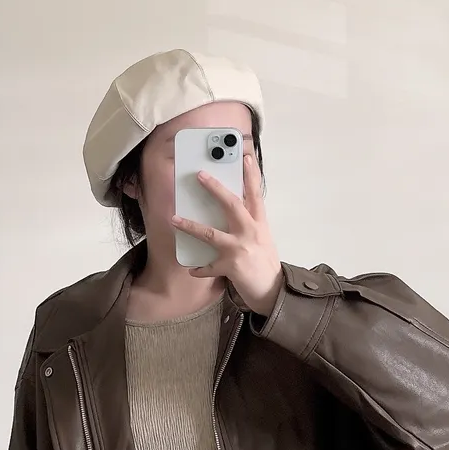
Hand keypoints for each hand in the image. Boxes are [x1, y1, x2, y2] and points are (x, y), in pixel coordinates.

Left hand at [171, 153, 283, 315]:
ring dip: (190, 226)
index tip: (245, 157)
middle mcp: (251, 232)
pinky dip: (199, 269)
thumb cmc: (265, 265)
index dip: (251, 175)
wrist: (273, 292)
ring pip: (211, 233)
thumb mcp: (263, 240)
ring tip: (174, 219)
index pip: (256, 194)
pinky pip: (208, 267)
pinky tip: (191, 270)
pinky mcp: (231, 267)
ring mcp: (240, 249)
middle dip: (215, 189)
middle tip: (200, 176)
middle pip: (232, 205)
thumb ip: (250, 225)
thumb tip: (233, 212)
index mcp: (260, 224)